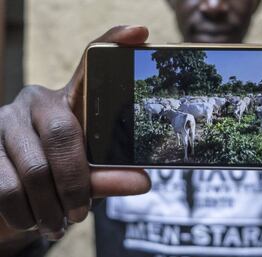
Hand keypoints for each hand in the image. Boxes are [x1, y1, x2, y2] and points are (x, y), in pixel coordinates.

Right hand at [0, 25, 150, 241]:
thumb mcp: (86, 174)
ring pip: (34, 169)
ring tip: (59, 223)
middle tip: (80, 213)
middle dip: (76, 184)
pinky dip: (24, 214)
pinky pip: (5, 187)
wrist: (7, 197)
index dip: (114, 44)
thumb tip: (143, 182)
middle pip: (64, 134)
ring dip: (50, 207)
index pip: (90, 65)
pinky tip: (33, 221)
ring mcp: (3, 120)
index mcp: (69, 100)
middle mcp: (35, 100)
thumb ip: (109, 175)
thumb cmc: (56, 176)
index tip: (140, 31)